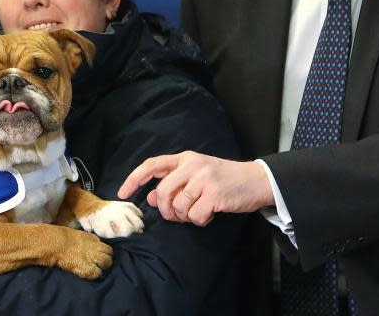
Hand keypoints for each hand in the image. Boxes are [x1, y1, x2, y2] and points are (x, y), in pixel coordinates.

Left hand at [117, 151, 273, 225]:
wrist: (256, 180)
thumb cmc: (224, 179)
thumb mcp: (196, 175)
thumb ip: (173, 183)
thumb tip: (150, 197)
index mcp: (185, 158)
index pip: (152, 165)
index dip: (134, 179)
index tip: (122, 193)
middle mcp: (192, 165)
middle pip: (162, 192)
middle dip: (166, 210)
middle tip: (178, 215)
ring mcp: (204, 179)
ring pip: (178, 206)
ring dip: (186, 217)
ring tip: (198, 212)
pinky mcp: (215, 194)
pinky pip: (195, 216)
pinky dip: (200, 221)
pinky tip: (209, 215)